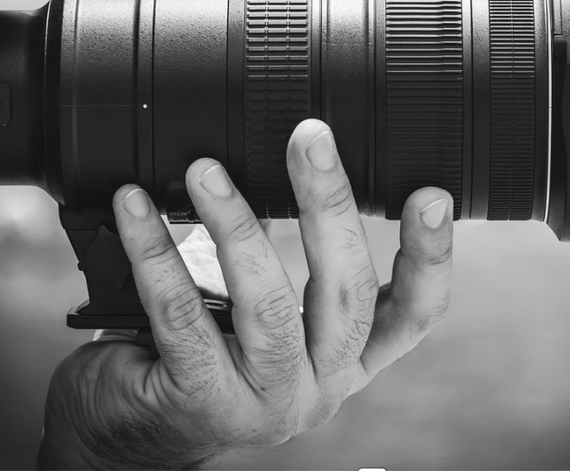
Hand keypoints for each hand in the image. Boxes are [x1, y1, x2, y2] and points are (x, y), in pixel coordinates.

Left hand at [38, 119, 454, 468]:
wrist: (136, 431)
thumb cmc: (209, 354)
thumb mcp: (272, 316)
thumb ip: (298, 266)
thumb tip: (298, 159)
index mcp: (349, 357)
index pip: (414, 314)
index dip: (431, 256)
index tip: (433, 195)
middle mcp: (322, 384)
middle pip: (347, 295)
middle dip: (329, 206)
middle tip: (310, 138)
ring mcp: (266, 402)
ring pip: (269, 308)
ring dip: (238, 226)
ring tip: (206, 169)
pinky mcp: (203, 403)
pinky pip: (182, 317)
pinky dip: (156, 254)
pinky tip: (136, 208)